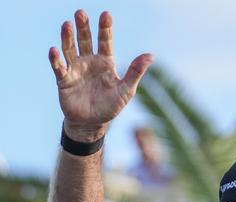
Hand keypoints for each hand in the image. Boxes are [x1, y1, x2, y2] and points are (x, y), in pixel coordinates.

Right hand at [48, 10, 152, 140]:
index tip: (106, 14)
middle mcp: (89, 62)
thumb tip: (150, 55)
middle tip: (81, 13)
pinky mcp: (64, 80)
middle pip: (85, 40)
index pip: (105, 42)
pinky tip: (54, 50)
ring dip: (67, 37)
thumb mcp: (126, 90)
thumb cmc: (111, 106)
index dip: (105, 29)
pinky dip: (56, 59)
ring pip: (70, 49)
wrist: (92, 123)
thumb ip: (135, 72)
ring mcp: (75, 69)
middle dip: (83, 27)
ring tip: (67, 24)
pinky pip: (59, 68)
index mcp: (105, 63)